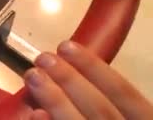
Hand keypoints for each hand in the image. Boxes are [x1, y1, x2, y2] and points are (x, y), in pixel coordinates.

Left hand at [24, 40, 152, 119]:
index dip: (95, 68)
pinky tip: (34, 113)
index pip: (125, 93)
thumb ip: (105, 97)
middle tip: (43, 58)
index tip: (66, 46)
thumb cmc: (112, 117)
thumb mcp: (122, 111)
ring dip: (55, 100)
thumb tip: (70, 67)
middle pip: (102, 110)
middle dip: (70, 81)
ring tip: (33, 76)